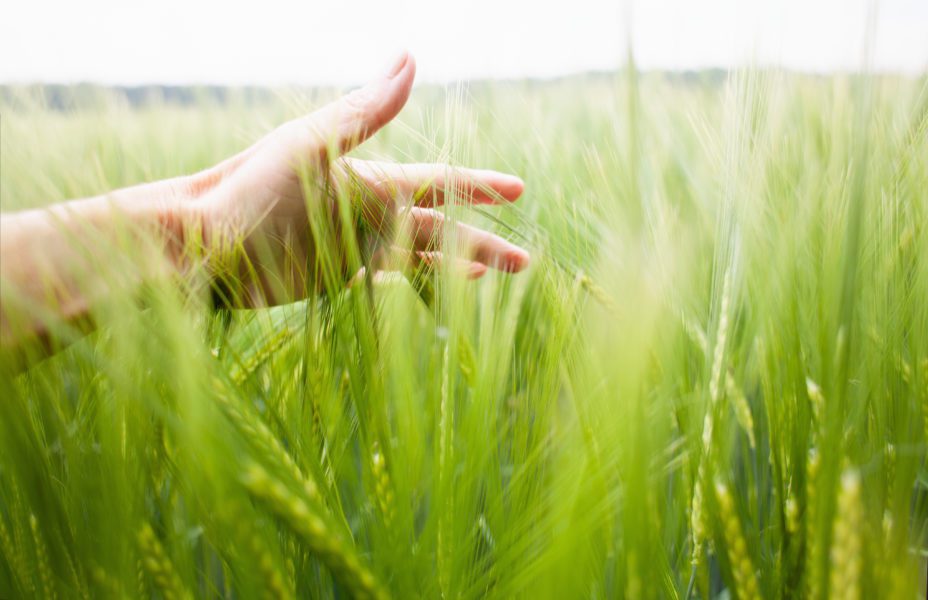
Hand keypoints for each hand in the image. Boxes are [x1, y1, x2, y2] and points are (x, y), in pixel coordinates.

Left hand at [179, 51, 529, 306]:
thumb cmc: (248, 189)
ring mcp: (351, 249)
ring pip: (418, 261)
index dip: (478, 185)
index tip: (517, 189)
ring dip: (455, 270)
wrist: (199, 245)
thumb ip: (364, 112)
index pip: (438, 184)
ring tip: (488, 280)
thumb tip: (411, 55)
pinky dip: (413, 290)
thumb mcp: (310, 146)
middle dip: (482, 242)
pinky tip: (437, 298)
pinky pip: (385, 287)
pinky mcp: (332, 280)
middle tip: (525, 261)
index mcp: (369, 180)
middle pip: (439, 230)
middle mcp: (367, 214)